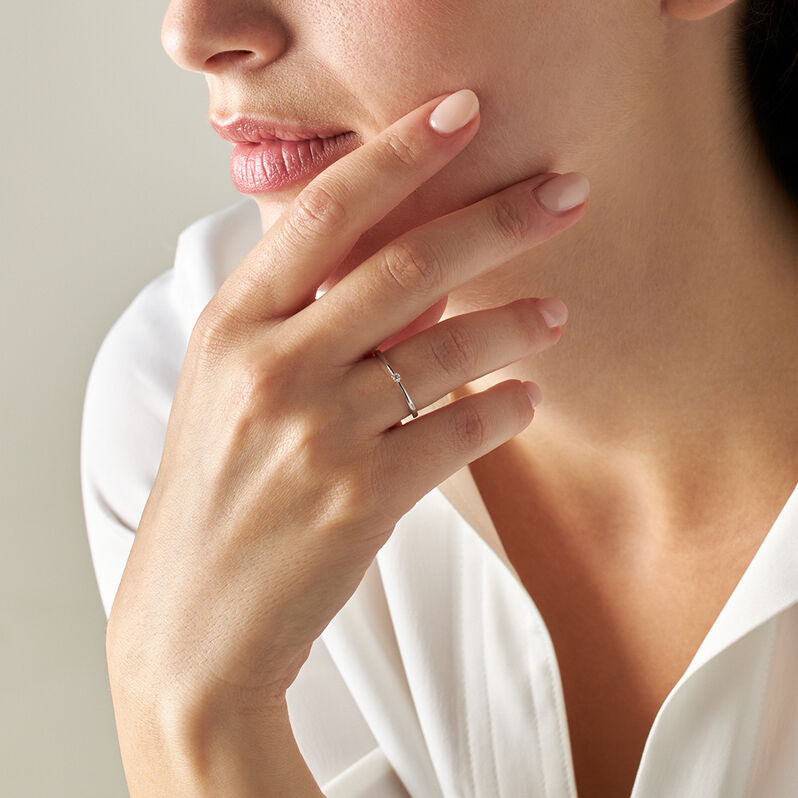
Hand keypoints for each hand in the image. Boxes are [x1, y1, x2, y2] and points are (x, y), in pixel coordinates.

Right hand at [105, 89, 587, 721]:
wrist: (196, 618)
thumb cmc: (218, 493)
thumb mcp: (234, 389)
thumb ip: (304, 321)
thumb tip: (404, 271)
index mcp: (233, 326)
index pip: (324, 213)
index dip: (397, 154)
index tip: (459, 114)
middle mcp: (272, 368)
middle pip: (406, 266)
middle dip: (498, 219)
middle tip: (566, 193)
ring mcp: (319, 433)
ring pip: (448, 352)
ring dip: (515, 324)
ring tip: (556, 313)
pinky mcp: (363, 499)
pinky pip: (460, 432)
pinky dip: (504, 411)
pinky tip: (522, 400)